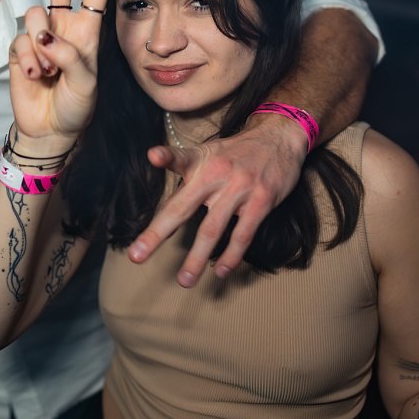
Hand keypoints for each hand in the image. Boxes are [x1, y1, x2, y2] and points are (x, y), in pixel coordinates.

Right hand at [7, 0, 119, 145]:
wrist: (50, 130)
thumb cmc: (77, 106)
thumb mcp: (88, 84)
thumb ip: (72, 57)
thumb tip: (45, 36)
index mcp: (88, 30)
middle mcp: (63, 26)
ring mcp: (39, 36)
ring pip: (35, 14)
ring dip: (42, 44)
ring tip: (48, 71)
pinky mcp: (19, 49)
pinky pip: (21, 42)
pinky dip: (29, 61)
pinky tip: (36, 77)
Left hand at [128, 112, 307, 286]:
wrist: (281, 139)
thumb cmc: (238, 151)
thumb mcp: (209, 151)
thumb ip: (184, 167)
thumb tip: (157, 175)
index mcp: (201, 161)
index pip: (179, 159)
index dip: (165, 158)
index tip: (152, 157)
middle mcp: (217, 174)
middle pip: (182, 206)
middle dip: (157, 233)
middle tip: (137, 255)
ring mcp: (240, 188)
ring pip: (212, 229)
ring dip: (196, 258)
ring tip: (184, 280)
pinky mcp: (261, 201)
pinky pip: (243, 234)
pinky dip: (231, 255)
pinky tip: (222, 271)